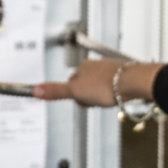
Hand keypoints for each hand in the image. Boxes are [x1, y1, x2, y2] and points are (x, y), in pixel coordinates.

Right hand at [34, 60, 161, 107]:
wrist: (132, 83)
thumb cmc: (107, 85)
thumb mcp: (76, 92)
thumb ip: (56, 91)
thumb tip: (35, 89)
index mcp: (83, 67)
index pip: (72, 83)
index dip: (76, 96)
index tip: (83, 100)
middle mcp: (96, 65)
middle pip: (86, 85)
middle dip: (89, 96)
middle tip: (96, 101)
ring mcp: (110, 69)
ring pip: (100, 86)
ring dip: (102, 96)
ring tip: (108, 100)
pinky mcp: (123, 75)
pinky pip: (113, 86)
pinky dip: (114, 93)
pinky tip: (117, 97)